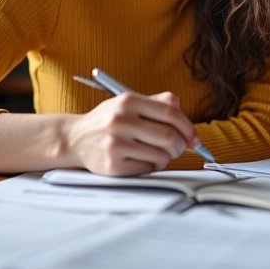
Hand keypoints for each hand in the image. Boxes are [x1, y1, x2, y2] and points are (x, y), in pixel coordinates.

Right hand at [66, 91, 198, 175]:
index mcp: (128, 100)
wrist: (74, 137)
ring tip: (157, 153)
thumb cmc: (108, 120)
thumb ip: (157, 103)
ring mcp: (115, 144)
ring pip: (160, 155)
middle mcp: (121, 120)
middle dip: (179, 145)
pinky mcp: (112, 165)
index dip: (188, 127)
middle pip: (168, 136)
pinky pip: (147, 168)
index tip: (195, 138)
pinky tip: (143, 160)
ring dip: (166, 157)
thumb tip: (183, 114)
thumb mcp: (128, 103)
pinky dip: (152, 166)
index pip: (170, 113)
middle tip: (177, 148)